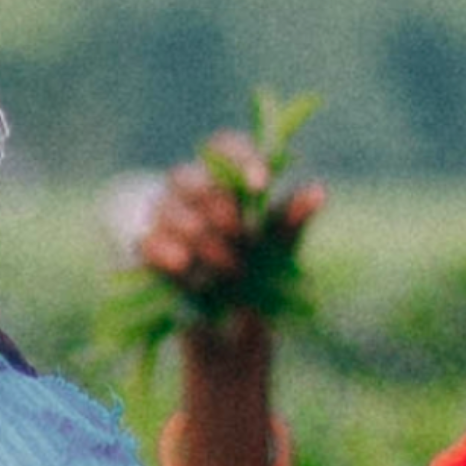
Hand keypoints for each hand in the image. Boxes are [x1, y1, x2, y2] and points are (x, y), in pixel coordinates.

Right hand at [137, 131, 325, 302]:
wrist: (231, 318)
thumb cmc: (259, 269)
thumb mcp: (281, 245)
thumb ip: (293, 218)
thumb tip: (318, 191)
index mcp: (225, 180)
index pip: (223, 147)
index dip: (239, 159)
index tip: (262, 184)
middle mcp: (190, 191)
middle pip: (189, 177)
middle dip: (218, 209)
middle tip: (243, 240)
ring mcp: (164, 218)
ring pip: (167, 206)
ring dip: (199, 237)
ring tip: (227, 268)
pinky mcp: (147, 248)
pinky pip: (147, 239)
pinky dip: (167, 251)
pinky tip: (186, 265)